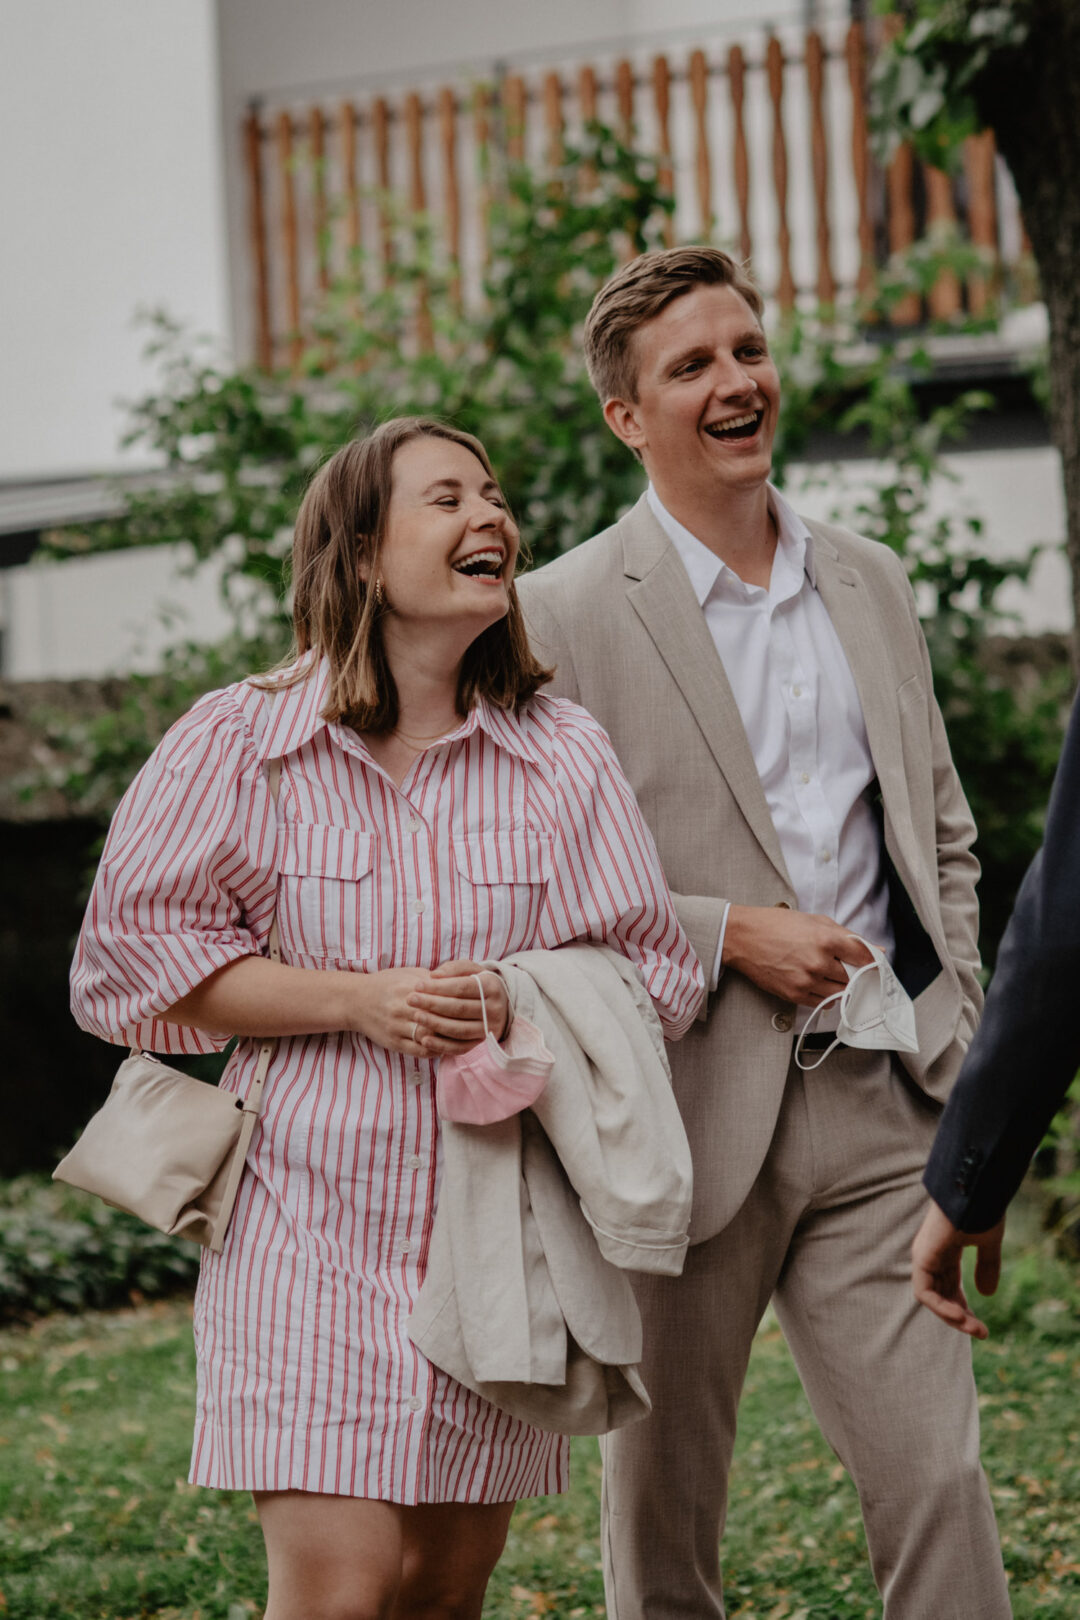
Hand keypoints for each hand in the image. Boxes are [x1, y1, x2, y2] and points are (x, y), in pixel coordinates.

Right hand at [349, 967, 486, 1056]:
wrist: (356, 1000)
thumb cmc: (387, 984)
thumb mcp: (409, 974)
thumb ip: (433, 980)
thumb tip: (459, 981)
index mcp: (410, 988)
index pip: (441, 998)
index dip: (460, 1003)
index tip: (476, 1005)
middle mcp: (403, 1007)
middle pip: (437, 1019)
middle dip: (458, 1023)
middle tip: (477, 1026)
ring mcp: (397, 1027)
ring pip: (429, 1037)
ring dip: (449, 1039)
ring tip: (466, 1039)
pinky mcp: (393, 1042)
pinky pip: (419, 1051)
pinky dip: (435, 1050)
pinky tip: (446, 1047)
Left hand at [406, 959, 510, 1052]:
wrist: (501, 1003)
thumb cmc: (478, 982)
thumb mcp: (471, 969)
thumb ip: (453, 968)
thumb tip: (434, 976)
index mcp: (492, 987)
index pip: (462, 987)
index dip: (438, 987)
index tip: (417, 985)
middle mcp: (494, 1009)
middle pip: (459, 1008)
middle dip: (432, 1004)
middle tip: (410, 1000)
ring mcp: (489, 1029)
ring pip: (459, 1029)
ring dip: (434, 1024)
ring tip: (415, 1016)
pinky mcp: (482, 1043)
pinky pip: (460, 1048)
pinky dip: (442, 1046)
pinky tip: (424, 1040)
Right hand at [723, 905, 872, 1005]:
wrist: (743, 938)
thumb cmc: (778, 925)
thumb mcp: (816, 921)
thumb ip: (849, 937)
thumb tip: (877, 950)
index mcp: (826, 939)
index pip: (864, 957)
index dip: (871, 961)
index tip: (872, 963)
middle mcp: (819, 962)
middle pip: (853, 977)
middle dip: (852, 972)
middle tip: (841, 965)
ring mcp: (807, 981)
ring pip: (840, 992)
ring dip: (839, 985)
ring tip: (825, 972)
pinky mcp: (795, 994)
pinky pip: (823, 1002)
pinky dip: (825, 994)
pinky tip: (816, 981)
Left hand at [911, 1199, 1004, 1339]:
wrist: (976, 1193)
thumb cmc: (982, 1210)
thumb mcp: (988, 1243)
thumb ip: (987, 1266)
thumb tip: (987, 1294)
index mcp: (945, 1250)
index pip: (950, 1286)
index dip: (964, 1306)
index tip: (982, 1326)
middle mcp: (931, 1254)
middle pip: (941, 1295)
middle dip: (961, 1317)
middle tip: (982, 1333)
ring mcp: (924, 1256)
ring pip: (932, 1297)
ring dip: (952, 1317)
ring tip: (975, 1329)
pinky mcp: (922, 1257)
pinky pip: (924, 1292)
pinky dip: (941, 1307)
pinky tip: (960, 1317)